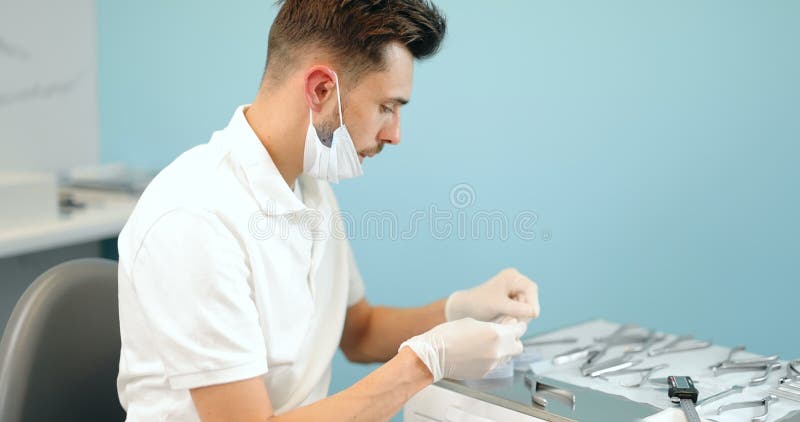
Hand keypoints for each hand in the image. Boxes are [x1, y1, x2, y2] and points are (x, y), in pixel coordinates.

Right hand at [399, 318, 526, 381]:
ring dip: (501, 350)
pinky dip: (489, 358)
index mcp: (497, 334)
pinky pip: (493, 364)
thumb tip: (500, 327)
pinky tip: (476, 353)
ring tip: (486, 344)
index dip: (517, 325)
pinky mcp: (484, 373)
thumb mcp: (472, 322)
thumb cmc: (448, 336)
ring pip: (506, 357)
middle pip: (518, 347)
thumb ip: (491, 325)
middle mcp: (498, 351)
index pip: (519, 329)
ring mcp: (491, 364)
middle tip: (504, 335)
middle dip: (513, 340)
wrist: (433, 355)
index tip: (514, 323)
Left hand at [445, 268, 539, 321]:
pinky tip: (504, 320)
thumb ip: (516, 308)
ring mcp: (515, 294)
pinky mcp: (513, 304)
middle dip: (523, 312)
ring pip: (527, 309)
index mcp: (512, 277)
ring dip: (518, 317)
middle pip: (530, 300)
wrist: (465, 309)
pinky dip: (514, 319)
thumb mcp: (498, 305)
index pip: (530, 289)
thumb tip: (534, 312)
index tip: (533, 315)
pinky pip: (521, 314)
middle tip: (511, 320)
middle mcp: (516, 283)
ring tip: (504, 320)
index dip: (533, 302)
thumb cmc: (479, 303)